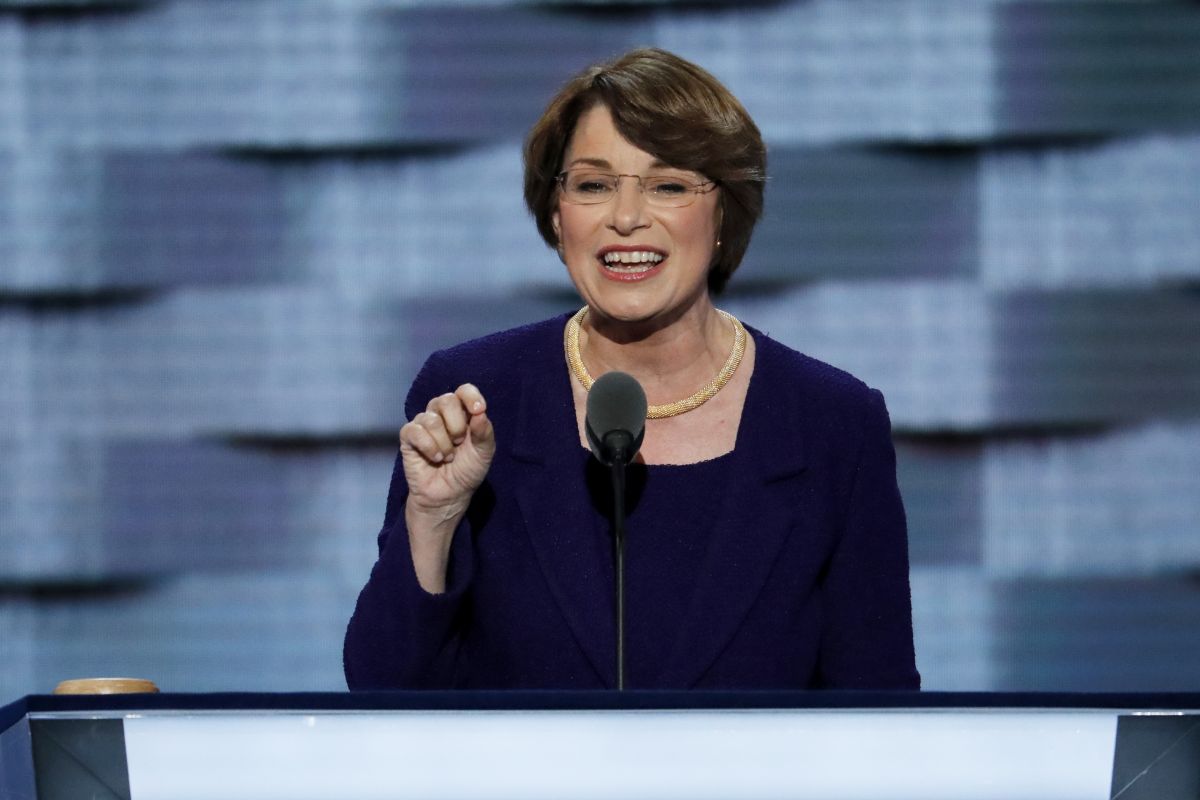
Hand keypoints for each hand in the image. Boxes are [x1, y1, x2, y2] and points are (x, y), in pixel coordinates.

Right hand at [399, 383, 494, 525]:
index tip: (479, 410)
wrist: (448, 496)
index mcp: (462, 413)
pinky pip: (415, 431)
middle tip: (460, 443)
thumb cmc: (466, 472)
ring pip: (431, 419)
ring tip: (448, 457)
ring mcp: (423, 424)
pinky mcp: (408, 437)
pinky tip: (435, 458)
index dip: (470, 396)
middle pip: (446, 400)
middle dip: (457, 425)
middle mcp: (441, 414)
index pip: (464, 390)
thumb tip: (480, 412)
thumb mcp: (483, 453)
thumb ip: (484, 432)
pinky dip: (428, 447)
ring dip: (444, 443)